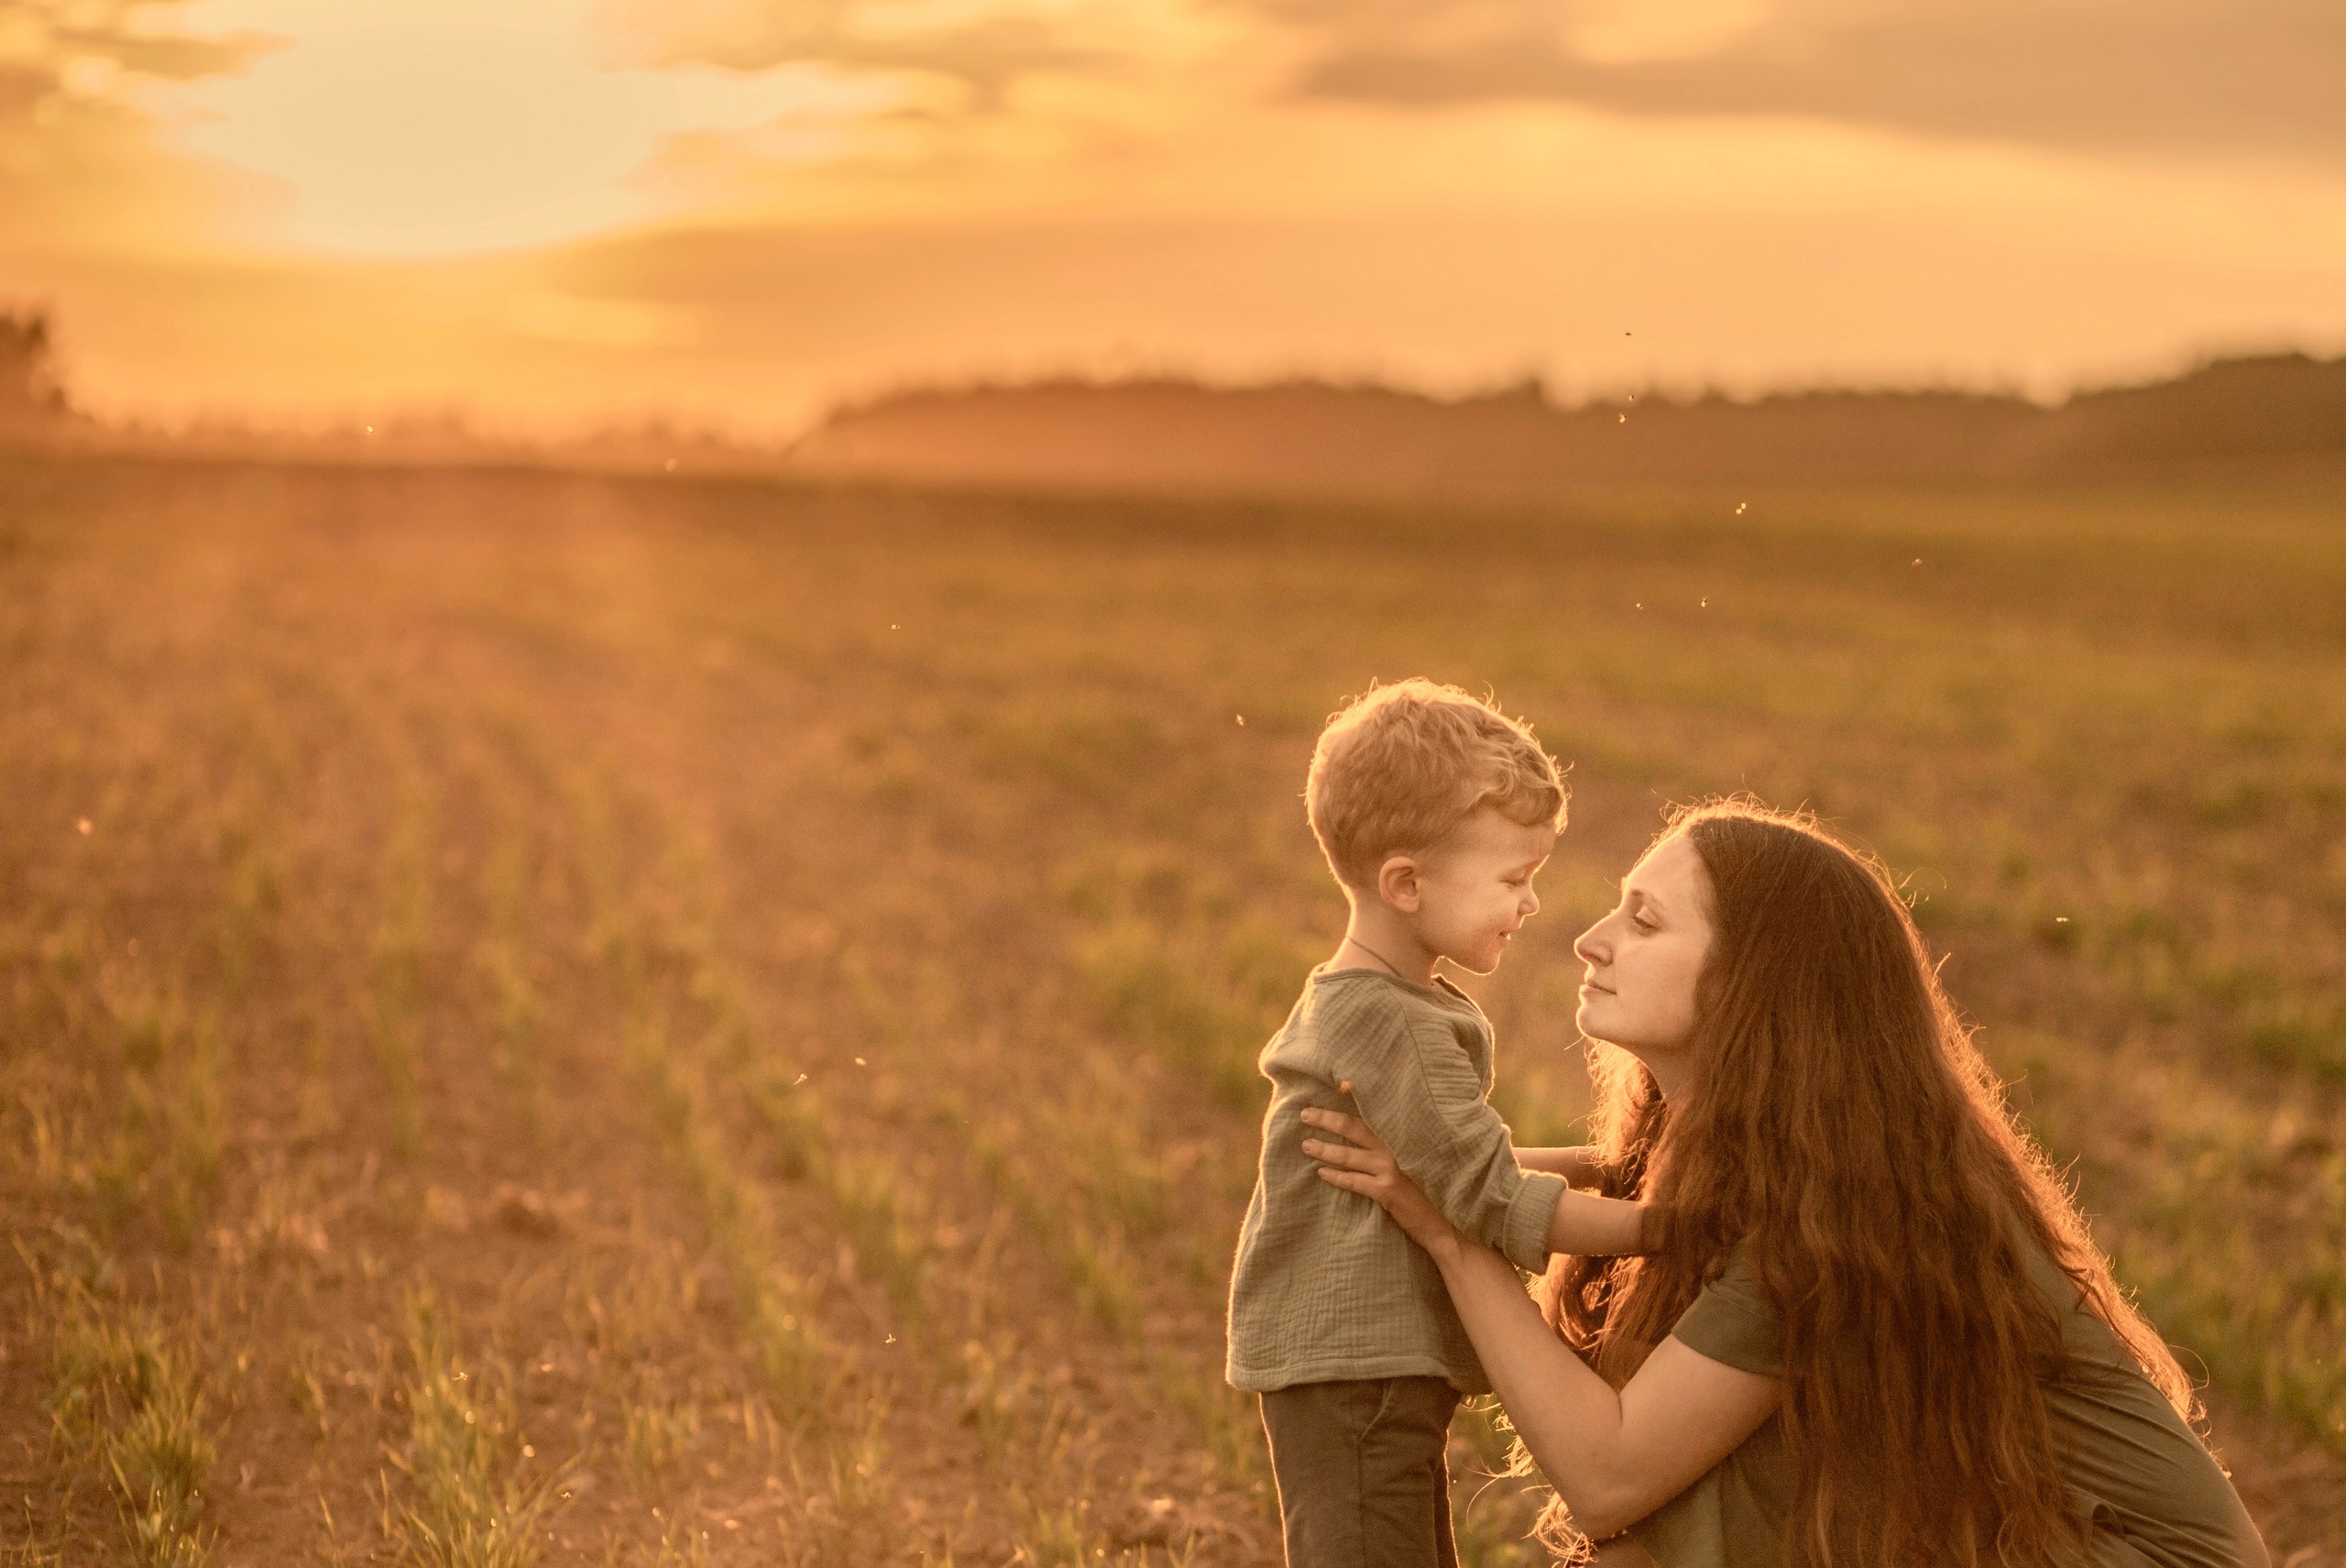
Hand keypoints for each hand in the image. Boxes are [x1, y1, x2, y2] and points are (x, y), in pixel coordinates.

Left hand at [1301, 1089, 1463, 1258]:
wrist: (1444, 1222)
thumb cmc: (1431, 1189)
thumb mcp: (1418, 1159)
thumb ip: (1398, 1144)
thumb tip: (1372, 1133)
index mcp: (1403, 1136)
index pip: (1372, 1113)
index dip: (1351, 1100)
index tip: (1334, 1085)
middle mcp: (1397, 1147)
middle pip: (1354, 1128)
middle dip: (1327, 1120)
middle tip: (1305, 1114)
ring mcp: (1392, 1168)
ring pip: (1348, 1155)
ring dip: (1324, 1149)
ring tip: (1307, 1145)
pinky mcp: (1387, 1190)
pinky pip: (1354, 1181)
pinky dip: (1336, 1177)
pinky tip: (1322, 1173)